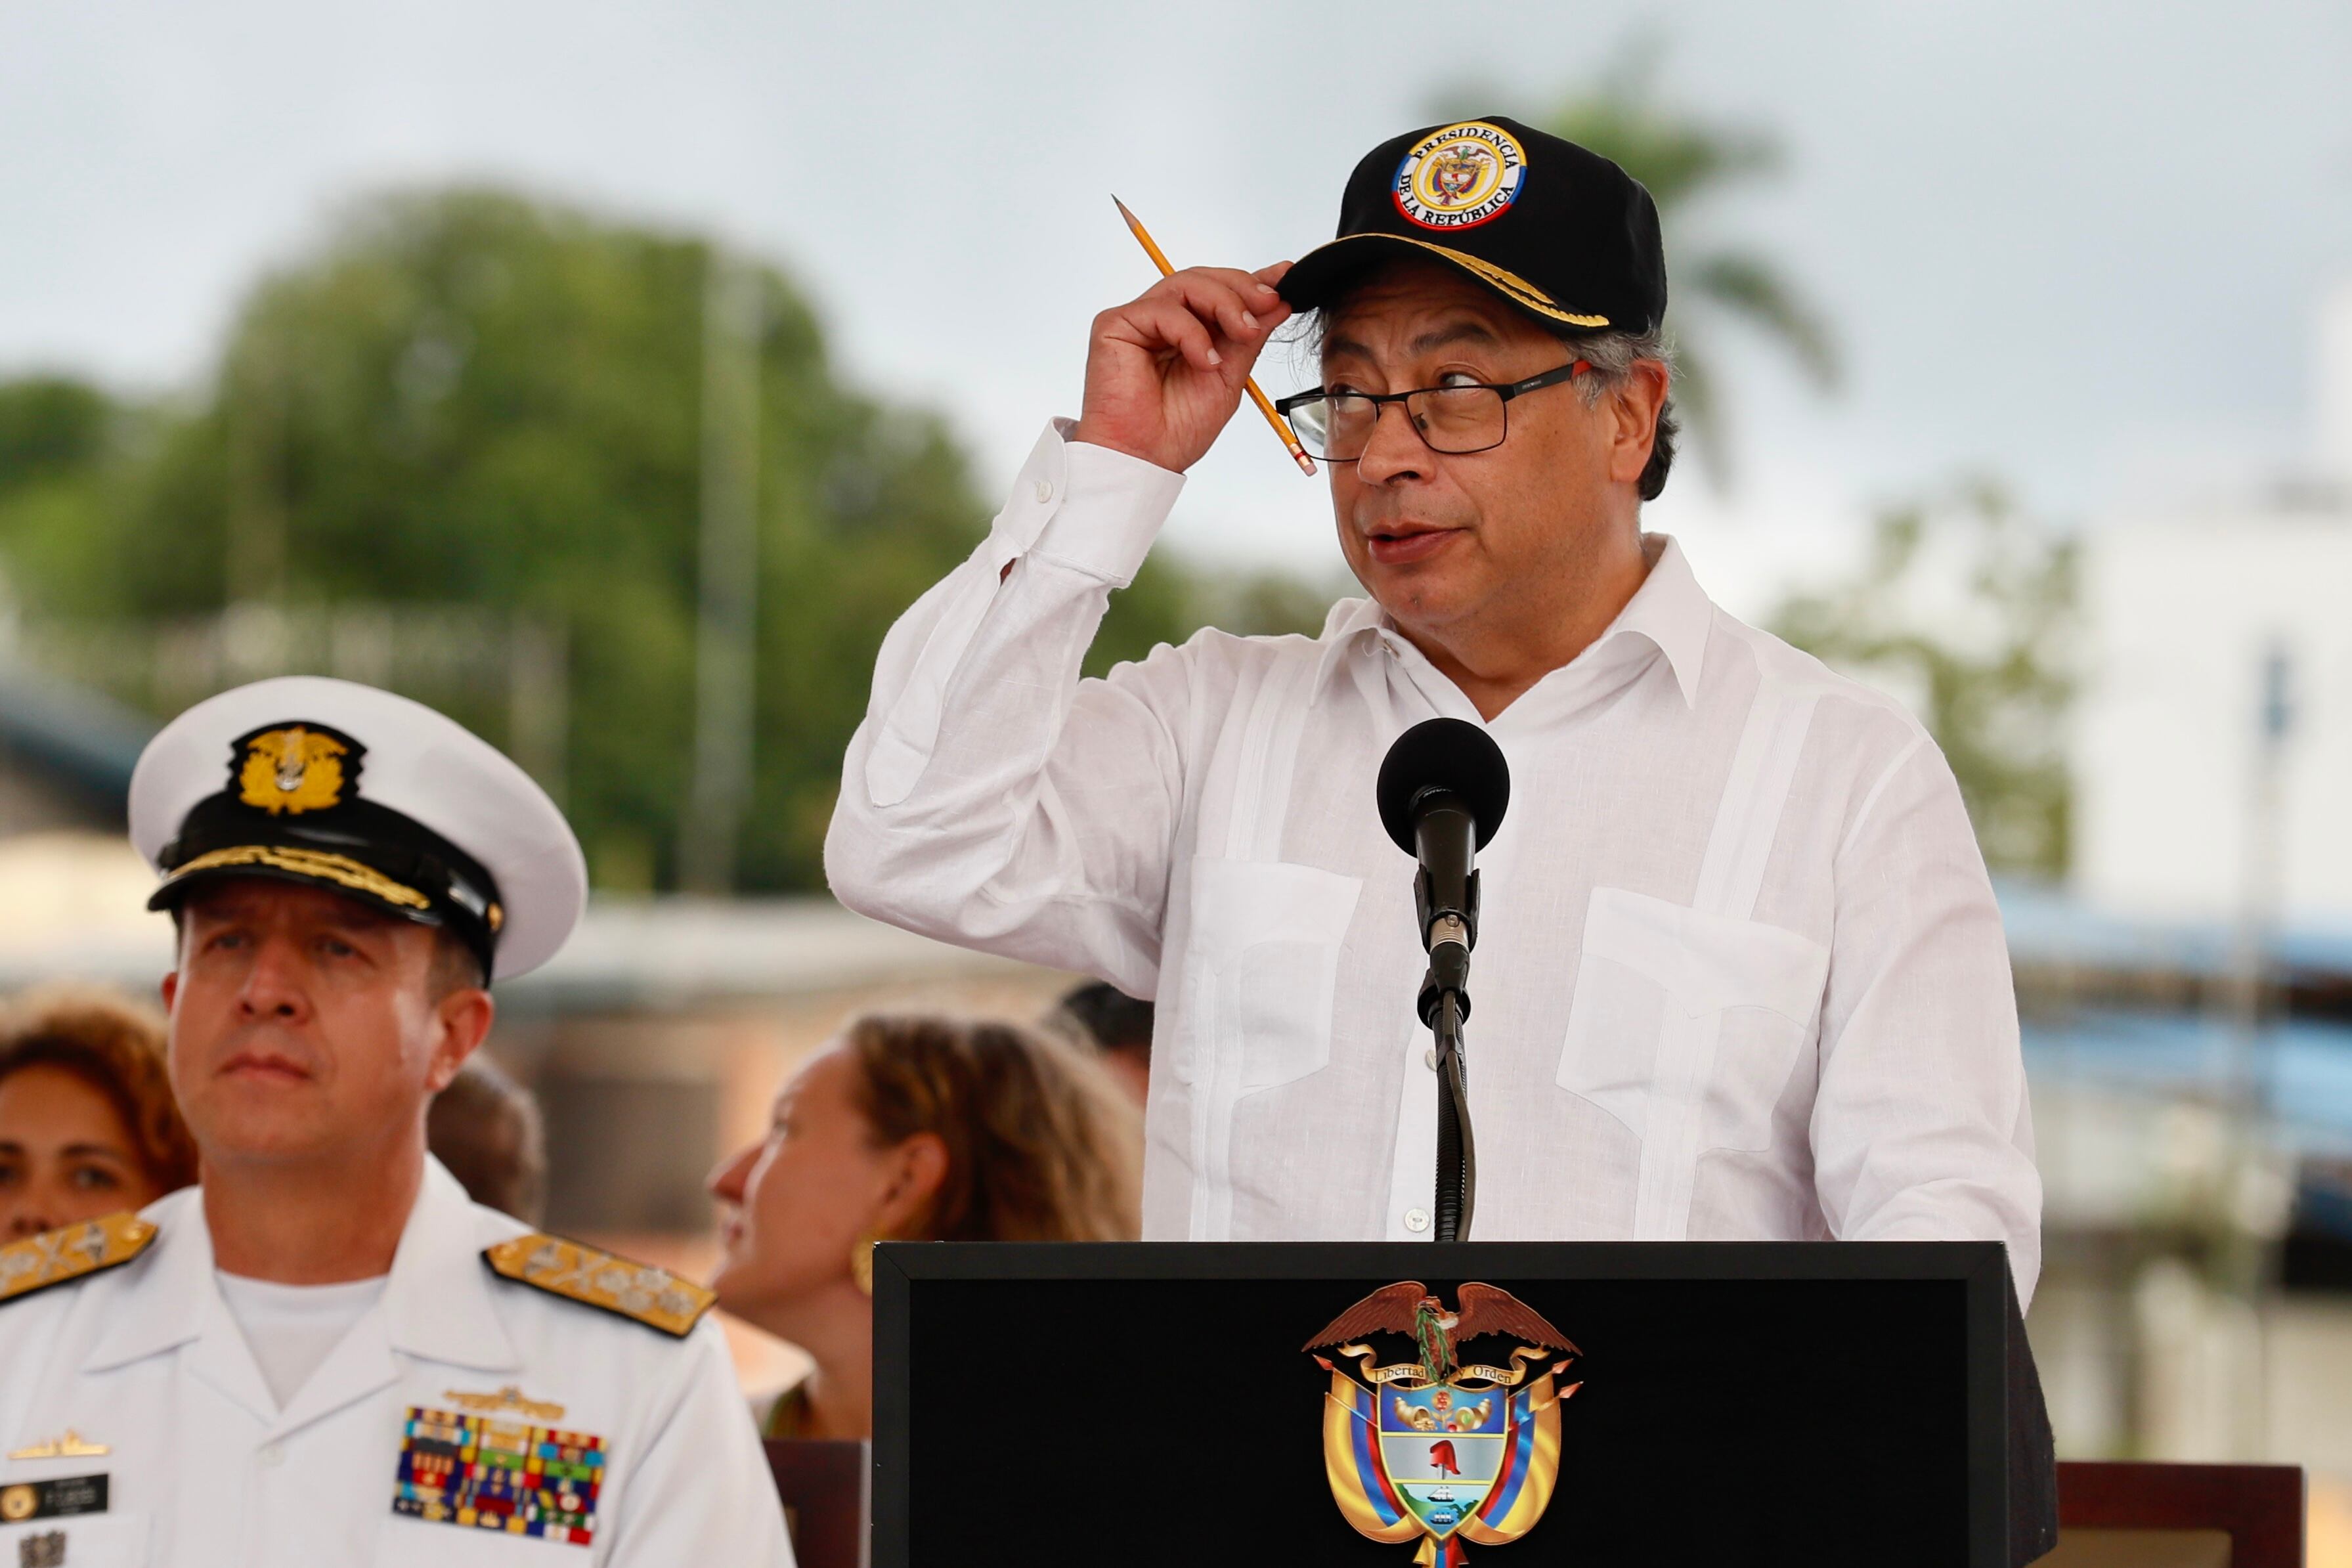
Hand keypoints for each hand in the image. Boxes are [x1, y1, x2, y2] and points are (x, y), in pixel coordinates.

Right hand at [1071, 262, 1292, 473]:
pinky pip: (1162, 309)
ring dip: (1224, 304)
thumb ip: (1249, 338)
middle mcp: (1163, 321)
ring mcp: (1139, 320)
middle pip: (1203, 279)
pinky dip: (1191, 332)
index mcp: (1188, 331)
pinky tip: (1204, 360)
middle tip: (1267, 307)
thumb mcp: (1230, 376)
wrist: (1145, 459)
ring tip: (1243, 334)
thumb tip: (1278, 302)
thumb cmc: (1177, 428)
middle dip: (1241, 290)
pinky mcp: (1115, 324)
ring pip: (1186, 283)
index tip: (1285, 277)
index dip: (1252, 281)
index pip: (1220, 292)